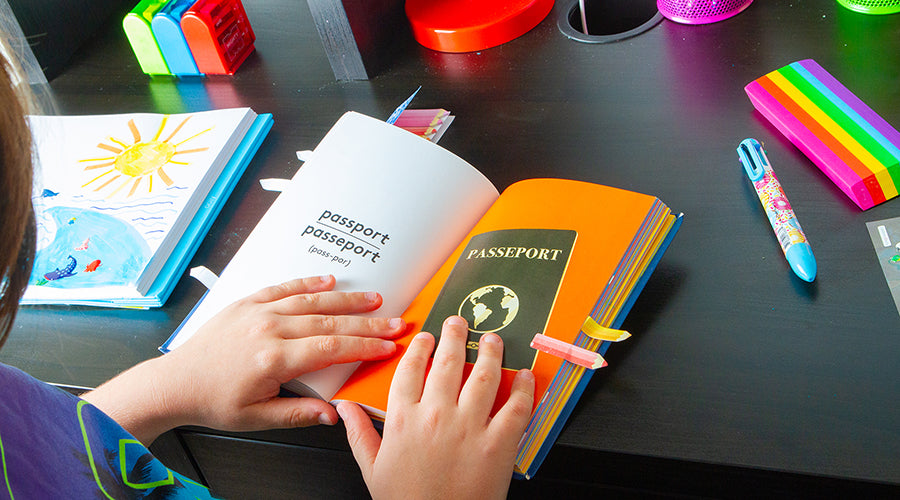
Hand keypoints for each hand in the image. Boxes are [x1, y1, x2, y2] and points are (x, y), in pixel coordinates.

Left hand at [83, 275, 404, 443]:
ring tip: (374, 298)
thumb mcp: (257, 417)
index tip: (388, 346)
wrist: (175, 383)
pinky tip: (329, 280)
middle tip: (394, 321)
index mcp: (272, 359)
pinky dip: (308, 282)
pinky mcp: (247, 303)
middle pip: (328, 321)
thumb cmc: (213, 401)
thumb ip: (298, 413)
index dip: (364, 346)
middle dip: (367, 322)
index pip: (330, 348)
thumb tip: (333, 414)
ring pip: (311, 301)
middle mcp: (267, 329)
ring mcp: (257, 313)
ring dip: (346, 298)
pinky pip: (283, 288)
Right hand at [338, 316, 534, 499]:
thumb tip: (342, 408)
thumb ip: (359, 433)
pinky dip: (523, 387)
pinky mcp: (498, 444)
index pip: (410, 369)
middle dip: (455, 335)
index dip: (420, 347)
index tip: (427, 337)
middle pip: (448, 362)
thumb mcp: (373, 469)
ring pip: (484, 375)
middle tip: (460, 323)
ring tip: (493, 340)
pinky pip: (516, 407)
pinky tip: (524, 375)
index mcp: (404, 420)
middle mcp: (437, 416)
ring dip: (491, 351)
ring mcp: (470, 428)